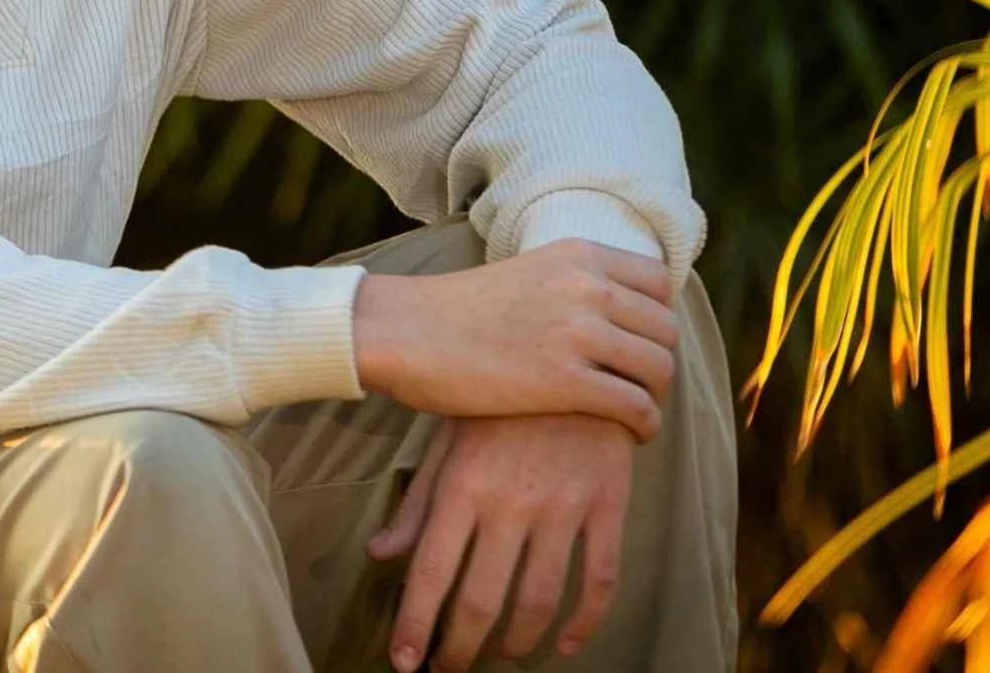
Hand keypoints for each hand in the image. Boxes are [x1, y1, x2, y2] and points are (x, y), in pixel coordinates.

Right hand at [350, 239, 678, 437]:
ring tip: (637, 412)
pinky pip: (637, 406)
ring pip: (659, 369)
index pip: (660, 283)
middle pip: (664, 329)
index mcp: (577, 253)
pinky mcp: (565, 381)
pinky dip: (645, 424)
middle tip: (640, 386)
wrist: (403, 332)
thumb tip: (616, 310)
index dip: (657, 318)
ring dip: (655, 396)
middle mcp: (585, 285)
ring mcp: (577, 332)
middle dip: (658, 362)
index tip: (640, 343)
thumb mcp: (525, 273)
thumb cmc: (456, 311)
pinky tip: (631, 433)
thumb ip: (572, 283)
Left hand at [369, 413, 634, 670]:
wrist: (576, 349)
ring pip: (540, 600)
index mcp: (463, 484)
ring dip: (518, 642)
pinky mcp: (609, 502)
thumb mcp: (448, 438)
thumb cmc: (498, 399)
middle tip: (450, 667)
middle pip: (482, 599)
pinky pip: (601, 579)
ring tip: (500, 654)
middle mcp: (511, 500)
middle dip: (461, 648)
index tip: (405, 663)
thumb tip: (380, 555)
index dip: (416, 625)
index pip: (432, 572)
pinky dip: (586, 622)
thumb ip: (418, 502)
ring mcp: (564, 504)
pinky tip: (567, 643)